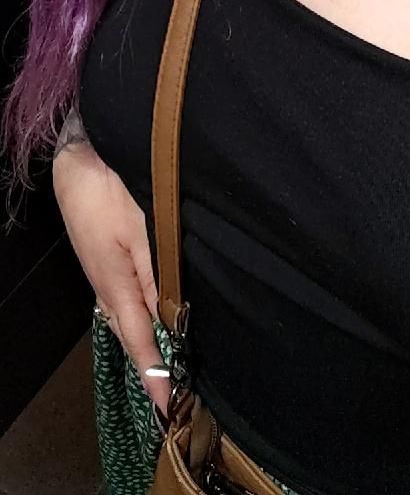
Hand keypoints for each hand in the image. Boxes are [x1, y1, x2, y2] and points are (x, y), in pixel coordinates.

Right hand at [52, 112, 169, 414]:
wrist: (79, 161)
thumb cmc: (110, 192)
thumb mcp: (141, 231)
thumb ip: (157, 275)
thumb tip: (170, 316)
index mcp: (116, 287)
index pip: (141, 341)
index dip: (156, 374)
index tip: (167, 406)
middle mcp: (108, 288)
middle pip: (132, 335)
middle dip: (151, 364)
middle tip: (171, 394)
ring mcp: (104, 275)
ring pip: (129, 319)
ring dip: (146, 342)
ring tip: (166, 367)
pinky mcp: (106, 261)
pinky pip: (125, 301)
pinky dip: (141, 317)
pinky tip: (154, 317)